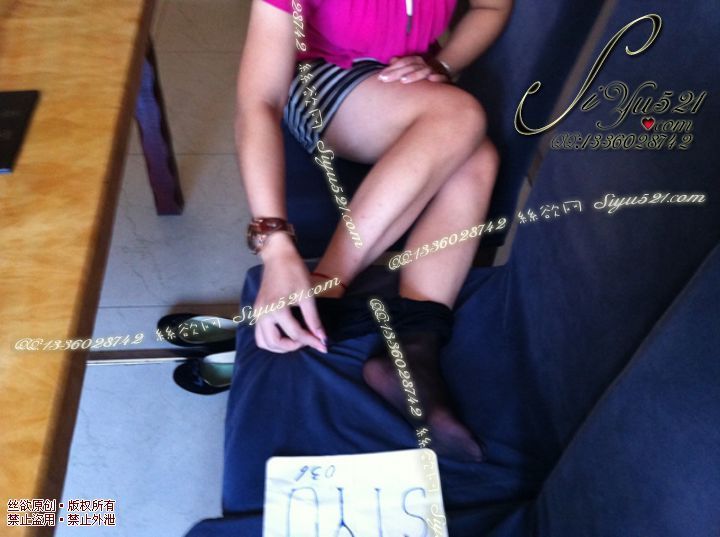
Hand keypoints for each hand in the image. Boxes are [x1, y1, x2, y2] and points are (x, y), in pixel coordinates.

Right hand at [254, 234, 326, 353]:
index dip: (311, 341)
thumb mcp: (307, 294)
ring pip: (263, 342)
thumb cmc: (293, 271)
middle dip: (292, 347)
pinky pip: (260, 333)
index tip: (323, 345)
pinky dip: (271, 339)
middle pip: (275, 343)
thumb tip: (321, 338)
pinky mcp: (256, 310)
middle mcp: (263, 314)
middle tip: (307, 341)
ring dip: (279, 346)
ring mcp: (257, 313)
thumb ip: (313, 319)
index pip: (295, 334)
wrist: (278, 256)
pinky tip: (284, 334)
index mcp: (277, 309)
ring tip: (295, 341)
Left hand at [377, 56, 448, 83]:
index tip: (380, 77)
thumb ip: (401, 66)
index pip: (403, 62)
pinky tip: (431, 80)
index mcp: (416, 61)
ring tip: (403, 81)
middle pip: (410, 66)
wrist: (444, 73)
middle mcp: (424, 64)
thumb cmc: (422, 74)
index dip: (392, 68)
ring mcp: (434, 71)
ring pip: (423, 71)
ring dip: (414, 75)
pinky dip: (438, 78)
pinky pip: (442, 78)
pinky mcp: (444, 78)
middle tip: (385, 79)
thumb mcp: (411, 70)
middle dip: (397, 73)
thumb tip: (391, 60)